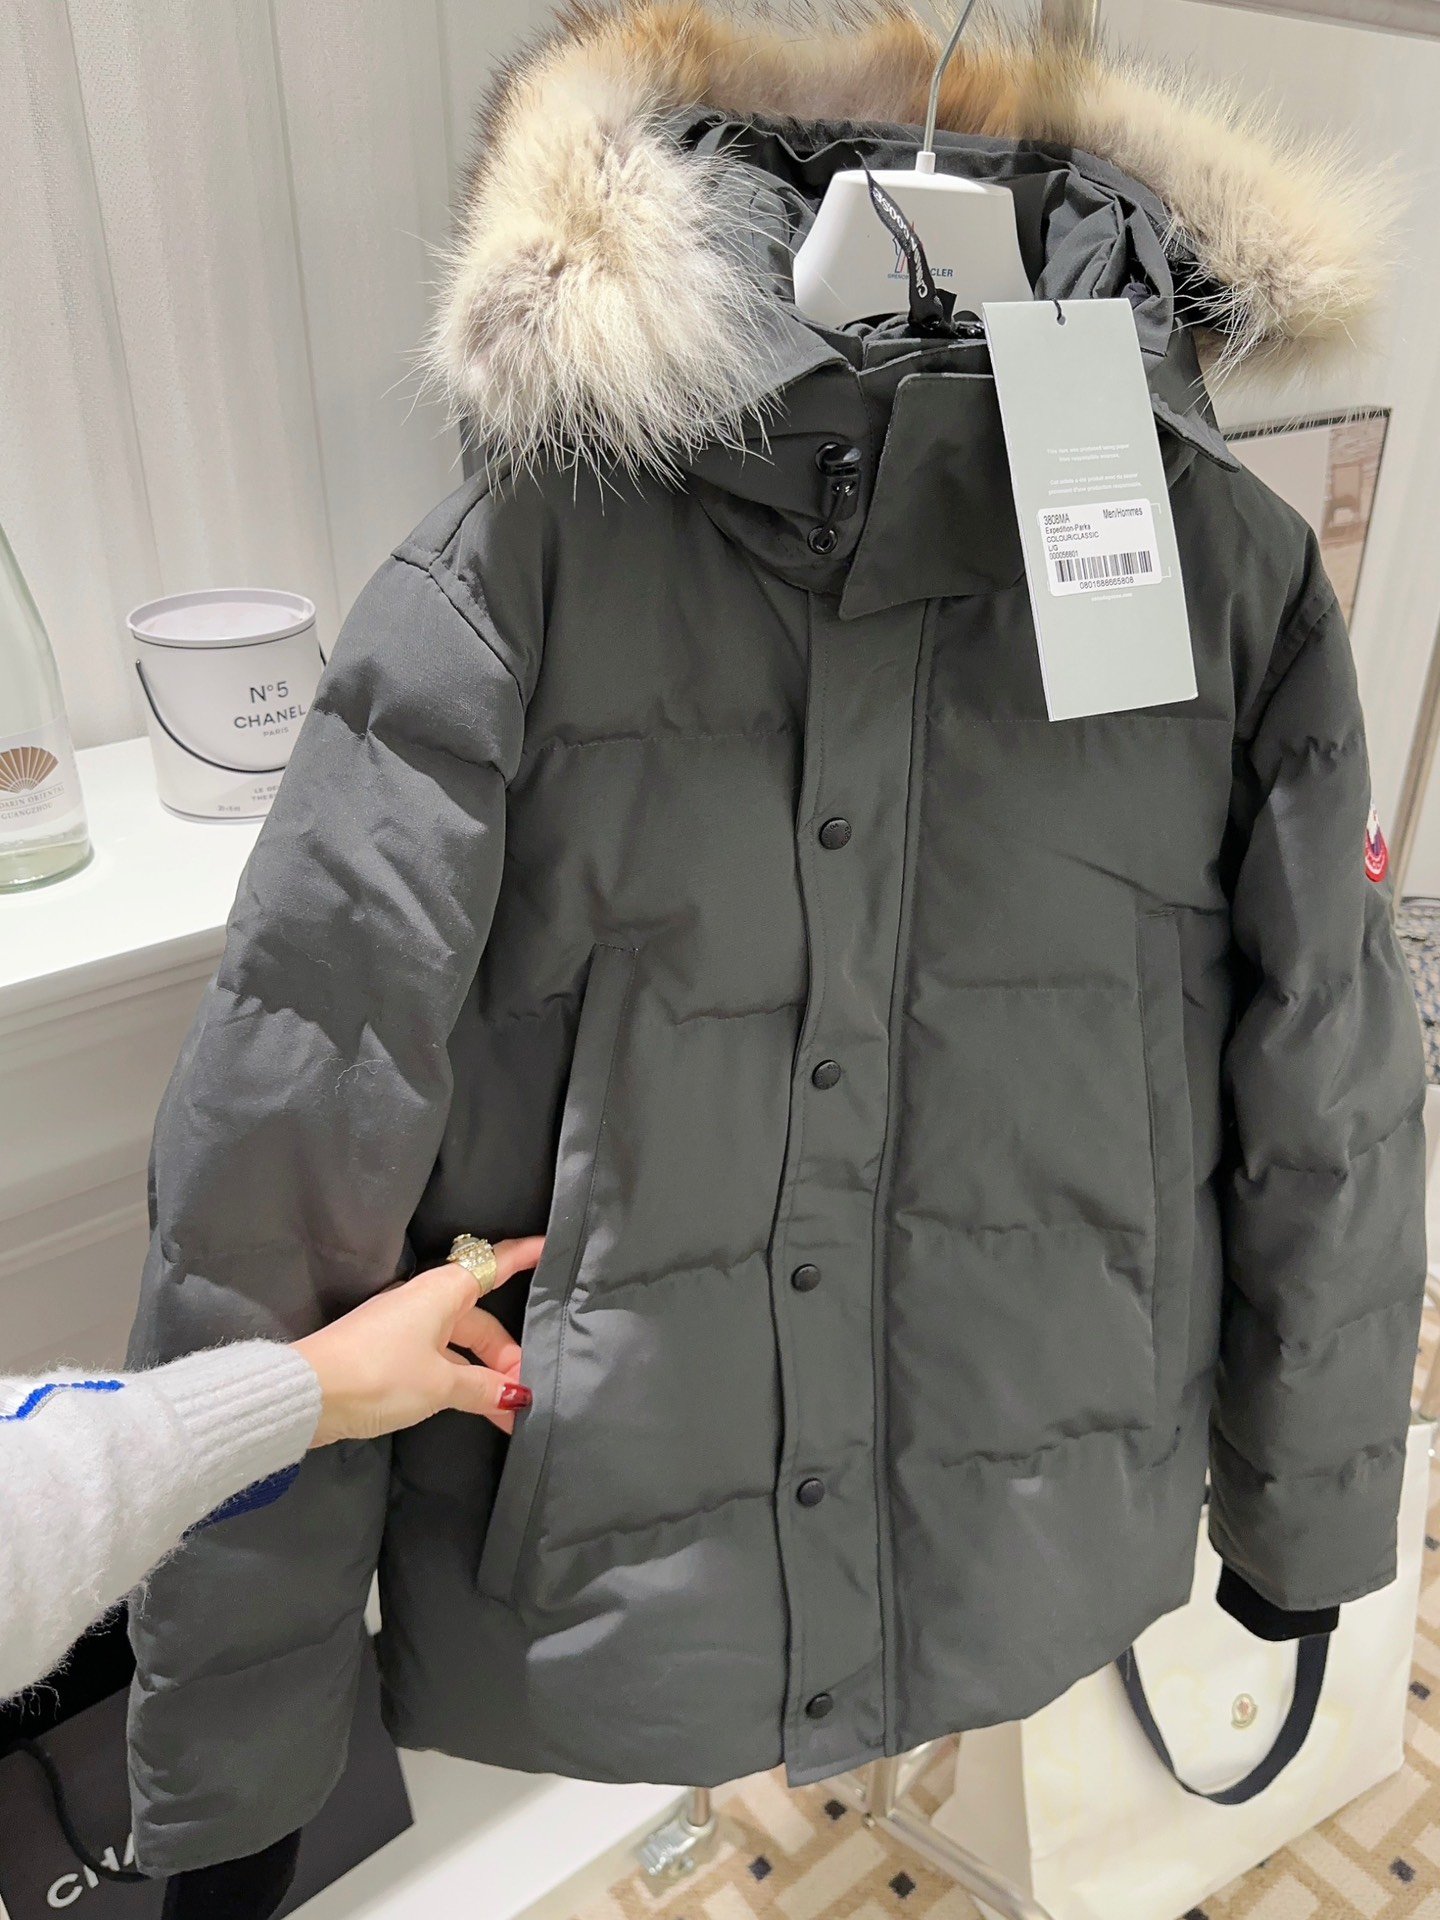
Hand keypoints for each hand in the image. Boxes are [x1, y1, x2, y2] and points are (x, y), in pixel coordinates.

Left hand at [292, 1238, 543, 1445]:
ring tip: (506, 1414)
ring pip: (460, 1346)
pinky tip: (475, 1409)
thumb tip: (516, 1395)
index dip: (523, 1256)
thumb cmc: (380, 1373)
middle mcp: (427, 1302)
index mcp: (443, 1292)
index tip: (551, 1248)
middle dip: (507, 1355)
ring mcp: (407, 1328)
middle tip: (526, 1393)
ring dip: (484, 1377)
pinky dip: (460, 1382)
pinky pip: (440, 1362)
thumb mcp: (440, 1385)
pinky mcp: (390, 1354)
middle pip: (480, 1320)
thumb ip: (482, 1388)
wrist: (308, 1394)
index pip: (493, 1264)